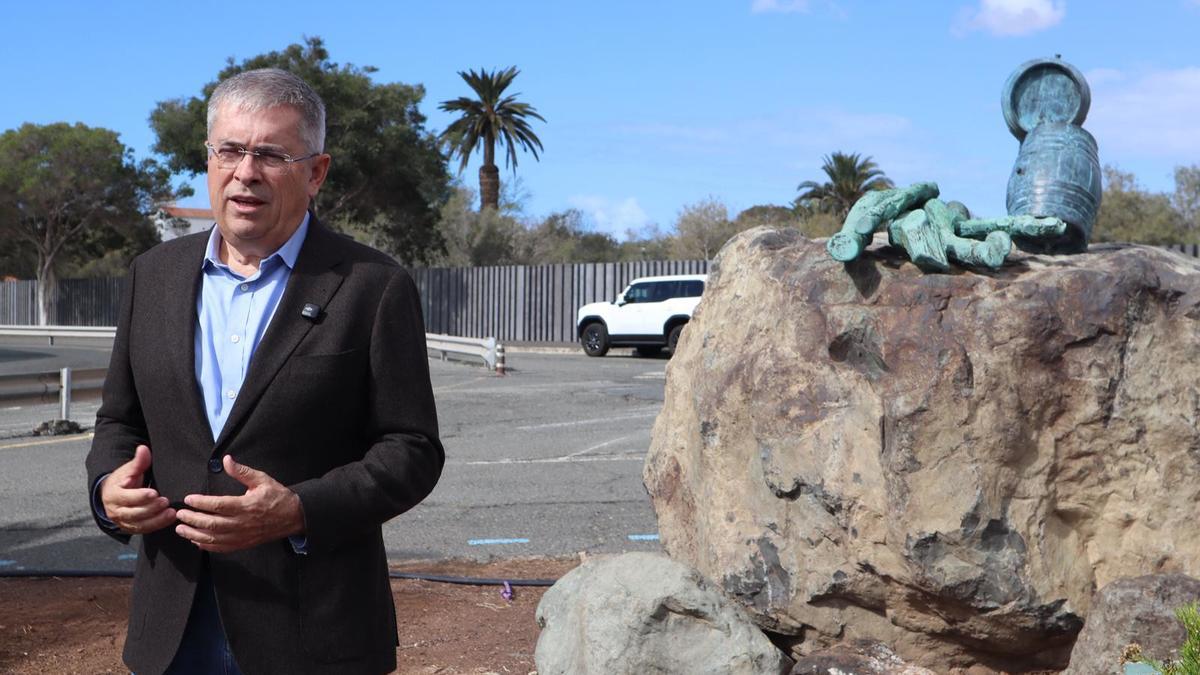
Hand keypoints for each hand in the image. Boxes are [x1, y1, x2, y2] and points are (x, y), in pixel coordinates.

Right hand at [100, 445, 175, 535]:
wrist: (114, 495)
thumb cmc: (124, 481)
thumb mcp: (128, 470)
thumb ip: (138, 461)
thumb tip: (143, 449)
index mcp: (113, 495)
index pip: (126, 497)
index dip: (139, 496)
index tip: (154, 493)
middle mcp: (116, 511)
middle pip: (133, 513)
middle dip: (150, 508)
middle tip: (165, 501)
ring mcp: (123, 521)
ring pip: (139, 524)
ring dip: (156, 519)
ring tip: (171, 512)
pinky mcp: (131, 528)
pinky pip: (144, 529)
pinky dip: (157, 524)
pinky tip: (170, 518)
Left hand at [175, 456, 304, 552]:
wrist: (293, 516)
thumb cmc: (277, 496)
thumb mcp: (262, 479)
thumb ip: (242, 472)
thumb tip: (227, 459)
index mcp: (246, 506)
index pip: (218, 505)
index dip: (201, 502)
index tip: (188, 499)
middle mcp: (242, 523)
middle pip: (211, 524)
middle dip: (192, 519)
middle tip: (179, 515)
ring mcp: (242, 536)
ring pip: (213, 538)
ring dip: (194, 534)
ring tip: (181, 529)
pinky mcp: (243, 544)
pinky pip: (222, 548)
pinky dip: (207, 546)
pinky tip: (196, 541)